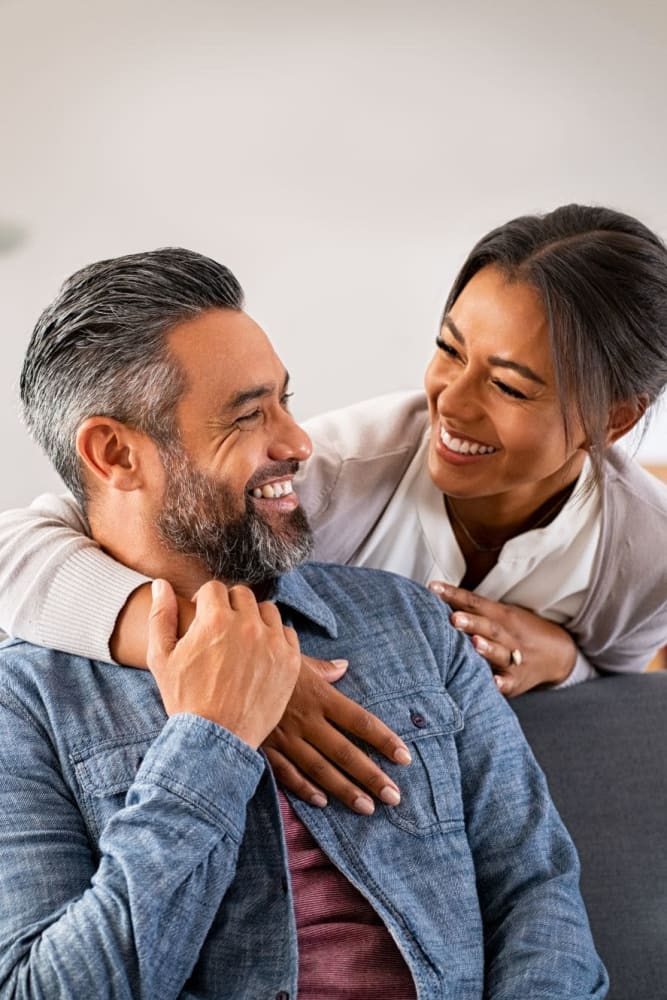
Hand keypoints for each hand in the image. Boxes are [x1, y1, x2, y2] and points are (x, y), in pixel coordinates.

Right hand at [147, 579, 300, 748]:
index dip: (205, 602)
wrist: (216, 739)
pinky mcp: (290, 660)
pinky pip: (287, 633)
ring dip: (255, 619)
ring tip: (242, 640)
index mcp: (215, 619)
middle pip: (242, 595)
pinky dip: (275, 638)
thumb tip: (161, 584)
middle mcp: (247, 625)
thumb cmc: (184, 699)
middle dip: (230, 607)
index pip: (214, 588)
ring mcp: (272, 642)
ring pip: (267, 610)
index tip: (203, 617)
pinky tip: (261, 653)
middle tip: (222, 630)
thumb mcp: (161, 657)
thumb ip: (161, 615)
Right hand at [263, 656, 412, 814]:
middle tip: (394, 796)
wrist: (222, 668)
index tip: (404, 757)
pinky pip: (287, 773)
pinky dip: (305, 789)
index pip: (360, 721)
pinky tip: (323, 802)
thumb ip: (322, 668)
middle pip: (345, 752)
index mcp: (319, 695)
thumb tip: (344, 666)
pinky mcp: (265, 748)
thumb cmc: (262, 659)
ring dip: (345, 790)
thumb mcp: (294, 658)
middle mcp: (306, 720)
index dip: (384, 740)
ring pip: (320, 769)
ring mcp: (285, 737)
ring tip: (367, 808)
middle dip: (371, 776)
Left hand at [428, 581, 576, 696]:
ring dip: (487, 648)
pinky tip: (493, 682)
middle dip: (471, 622)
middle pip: (489, 626)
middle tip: (453, 618)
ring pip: (500, 653)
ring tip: (474, 643)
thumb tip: (435, 594)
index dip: (454, 595)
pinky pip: (509, 682)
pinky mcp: (517, 680)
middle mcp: (508, 635)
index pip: (475, 602)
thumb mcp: (501, 615)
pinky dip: (501, 682)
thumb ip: (472, 609)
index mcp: (501, 615)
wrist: (558, 653)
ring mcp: (515, 658)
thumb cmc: (517, 631)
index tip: (433, 589)